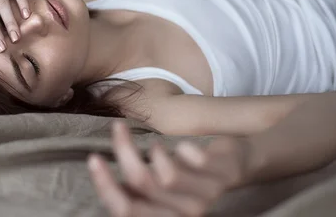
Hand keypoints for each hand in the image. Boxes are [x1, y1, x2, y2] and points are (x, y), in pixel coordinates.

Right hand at [88, 121, 250, 216]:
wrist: (241, 165)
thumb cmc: (193, 174)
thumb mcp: (162, 187)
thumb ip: (136, 187)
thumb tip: (100, 174)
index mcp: (165, 216)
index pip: (126, 210)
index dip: (105, 185)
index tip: (94, 158)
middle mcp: (185, 213)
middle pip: (142, 186)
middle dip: (124, 153)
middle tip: (117, 127)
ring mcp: (207, 195)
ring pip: (166, 176)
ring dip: (154, 152)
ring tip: (154, 143)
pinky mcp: (225, 175)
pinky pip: (199, 163)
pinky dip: (186, 151)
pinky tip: (182, 146)